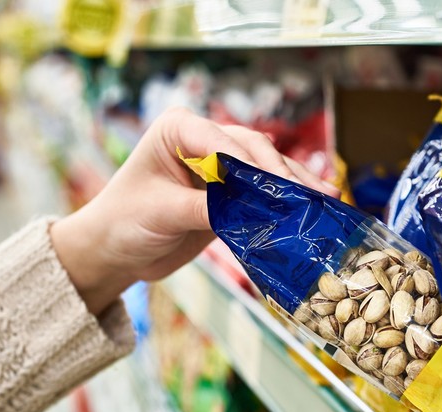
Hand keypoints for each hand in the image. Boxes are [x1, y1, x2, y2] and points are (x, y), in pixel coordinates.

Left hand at [51, 107, 339, 315]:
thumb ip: (206, 207)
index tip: (281, 185)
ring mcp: (220, 167)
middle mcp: (203, 141)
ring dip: (294, 186)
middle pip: (253, 152)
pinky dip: (285, 203)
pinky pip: (264, 195)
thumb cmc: (123, 222)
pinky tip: (312, 208)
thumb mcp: (161, 213)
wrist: (115, 252)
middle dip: (282, 174)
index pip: (223, 141)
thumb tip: (252, 210)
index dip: (255, 163)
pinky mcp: (231, 194)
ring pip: (266, 170)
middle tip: (311, 195)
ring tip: (326, 199)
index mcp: (178, 129)